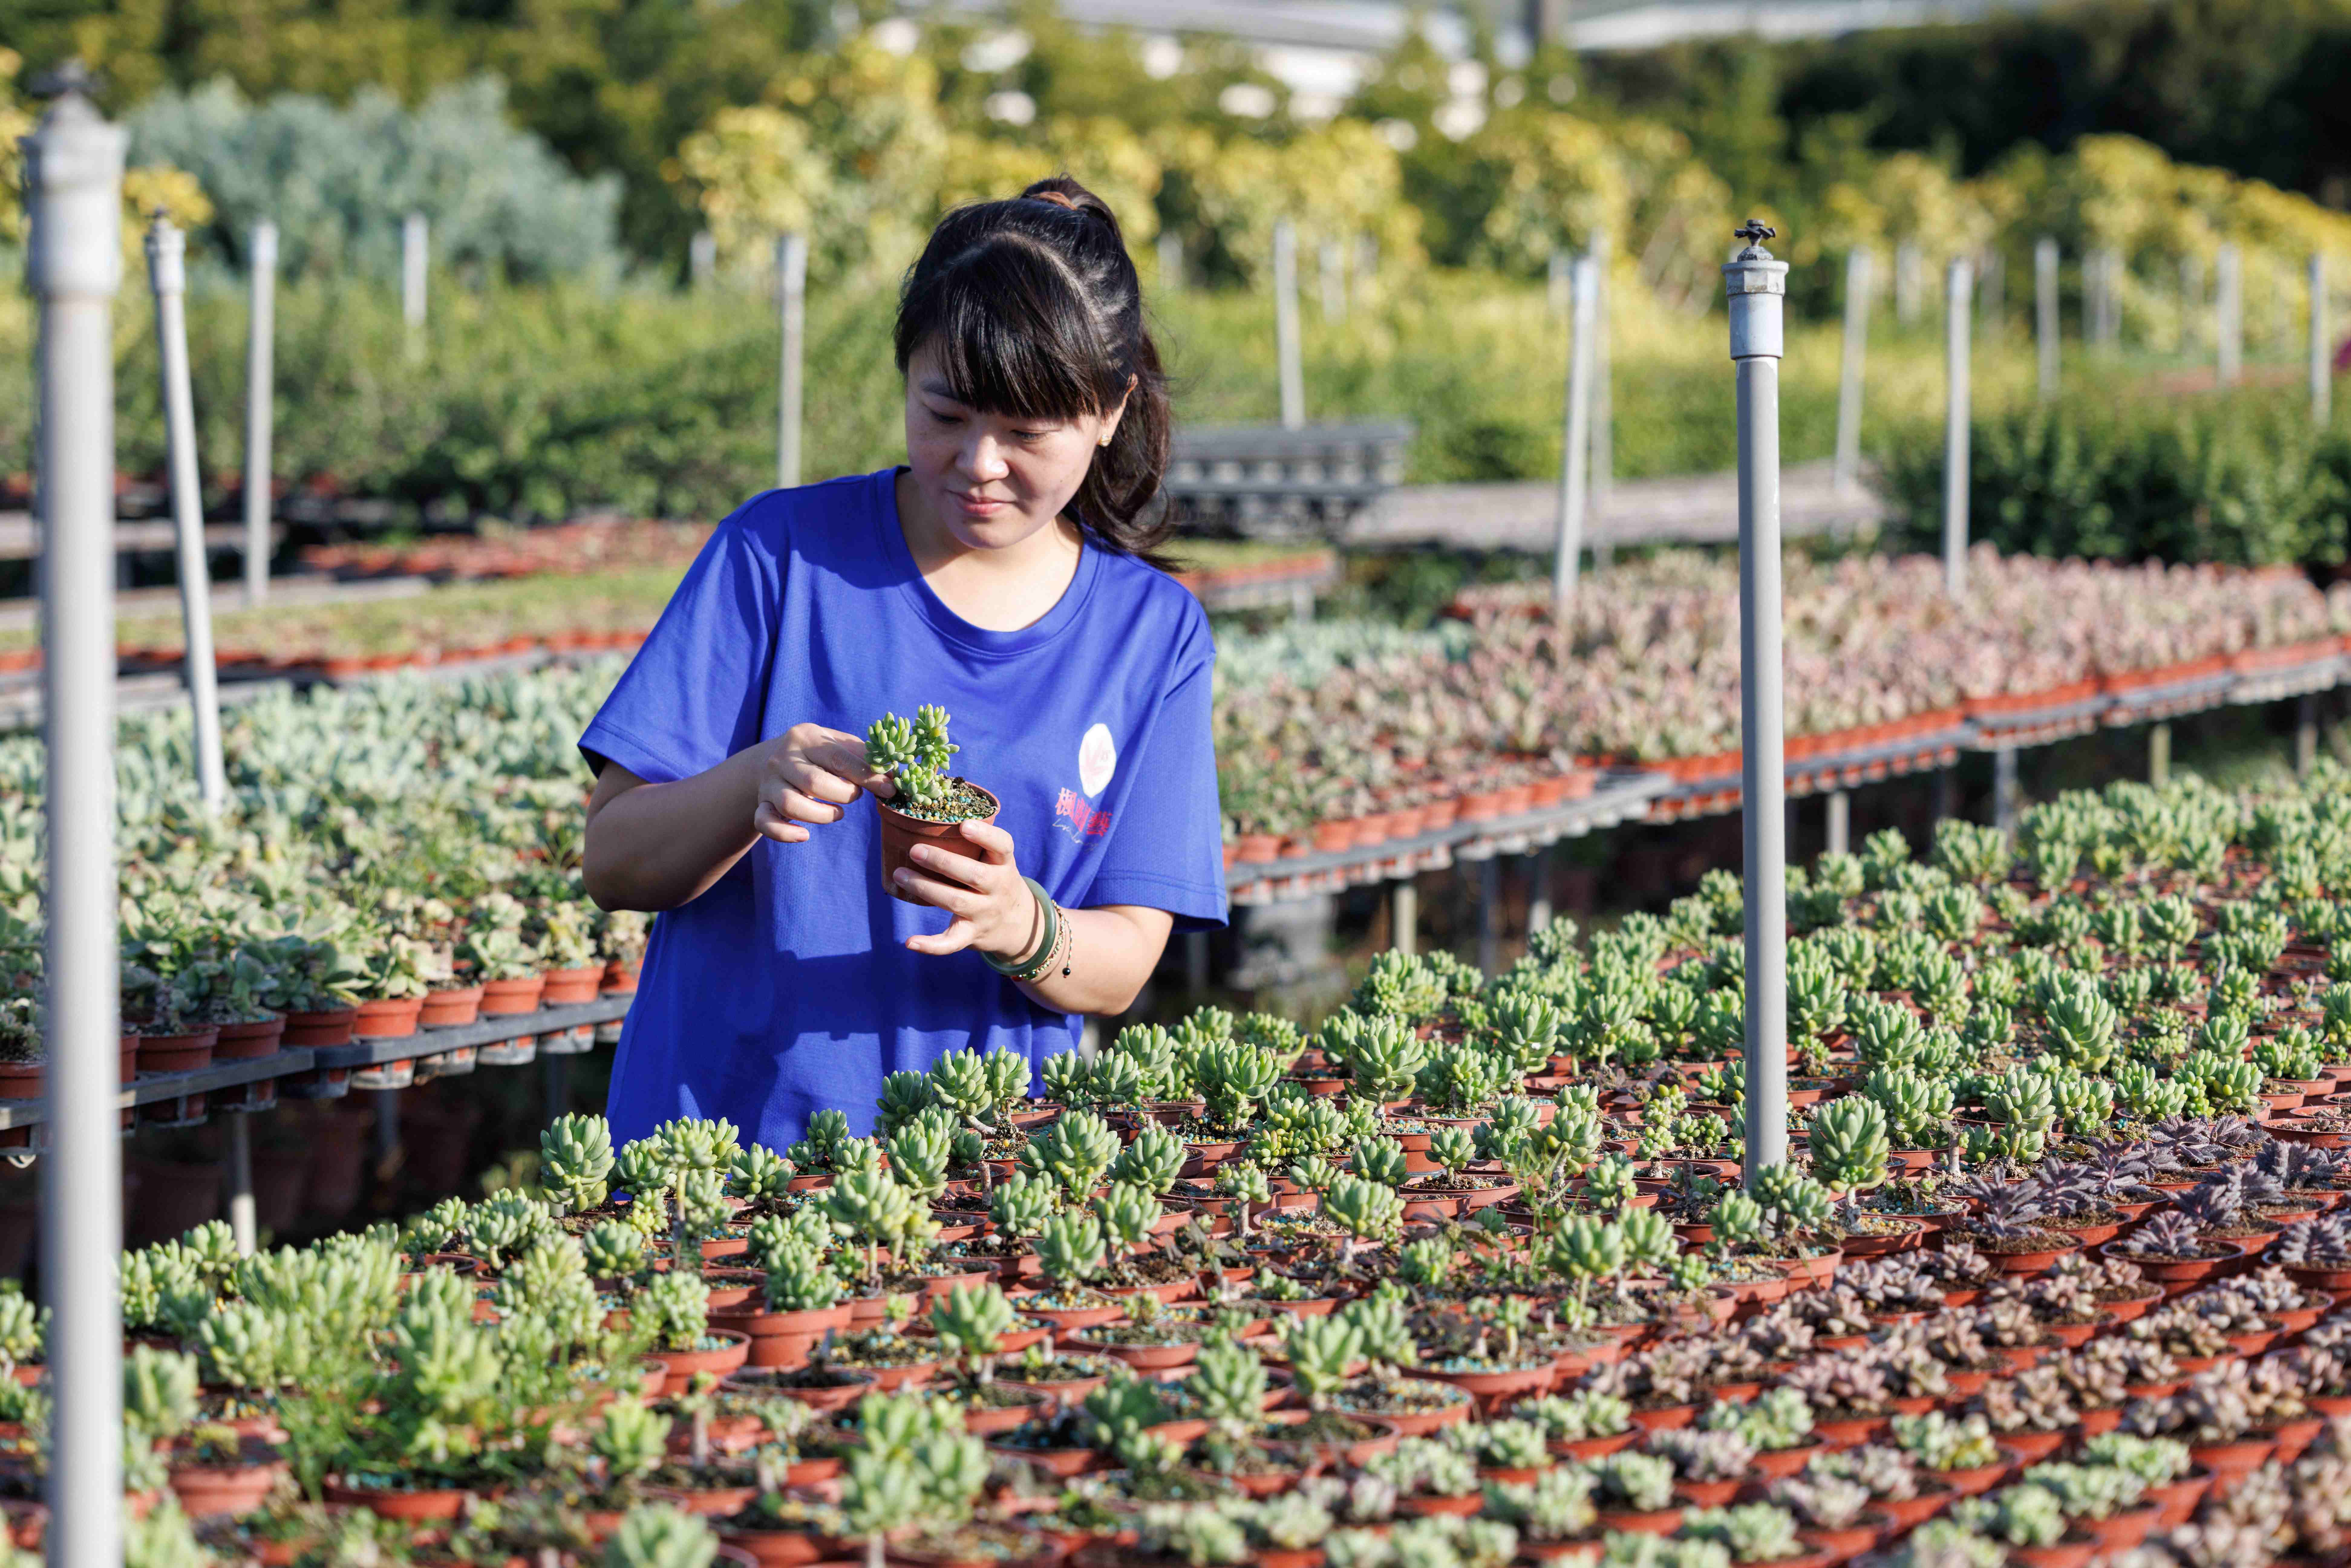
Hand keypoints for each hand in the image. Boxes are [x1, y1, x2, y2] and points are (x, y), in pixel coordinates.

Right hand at [752, 723, 895, 844]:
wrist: (772, 760)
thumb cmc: (818, 755)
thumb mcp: (838, 745)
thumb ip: (864, 757)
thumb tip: (894, 775)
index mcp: (805, 737)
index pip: (839, 758)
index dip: (868, 777)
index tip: (890, 789)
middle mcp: (782, 758)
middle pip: (814, 783)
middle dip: (844, 795)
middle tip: (855, 796)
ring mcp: (769, 783)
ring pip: (791, 805)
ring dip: (822, 815)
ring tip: (838, 813)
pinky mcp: (761, 804)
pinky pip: (765, 823)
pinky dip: (785, 834)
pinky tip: (805, 836)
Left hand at [895, 820, 1042, 960]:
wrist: (1018, 925)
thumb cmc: (996, 882)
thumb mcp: (997, 862)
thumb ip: (976, 845)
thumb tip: (930, 819)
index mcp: (1004, 865)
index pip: (1002, 846)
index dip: (985, 835)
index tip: (964, 825)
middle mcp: (998, 888)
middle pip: (972, 874)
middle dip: (942, 861)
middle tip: (915, 850)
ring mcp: (985, 913)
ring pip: (955, 901)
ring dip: (925, 887)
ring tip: (900, 874)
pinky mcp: (971, 935)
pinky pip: (951, 942)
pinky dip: (930, 945)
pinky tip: (909, 942)